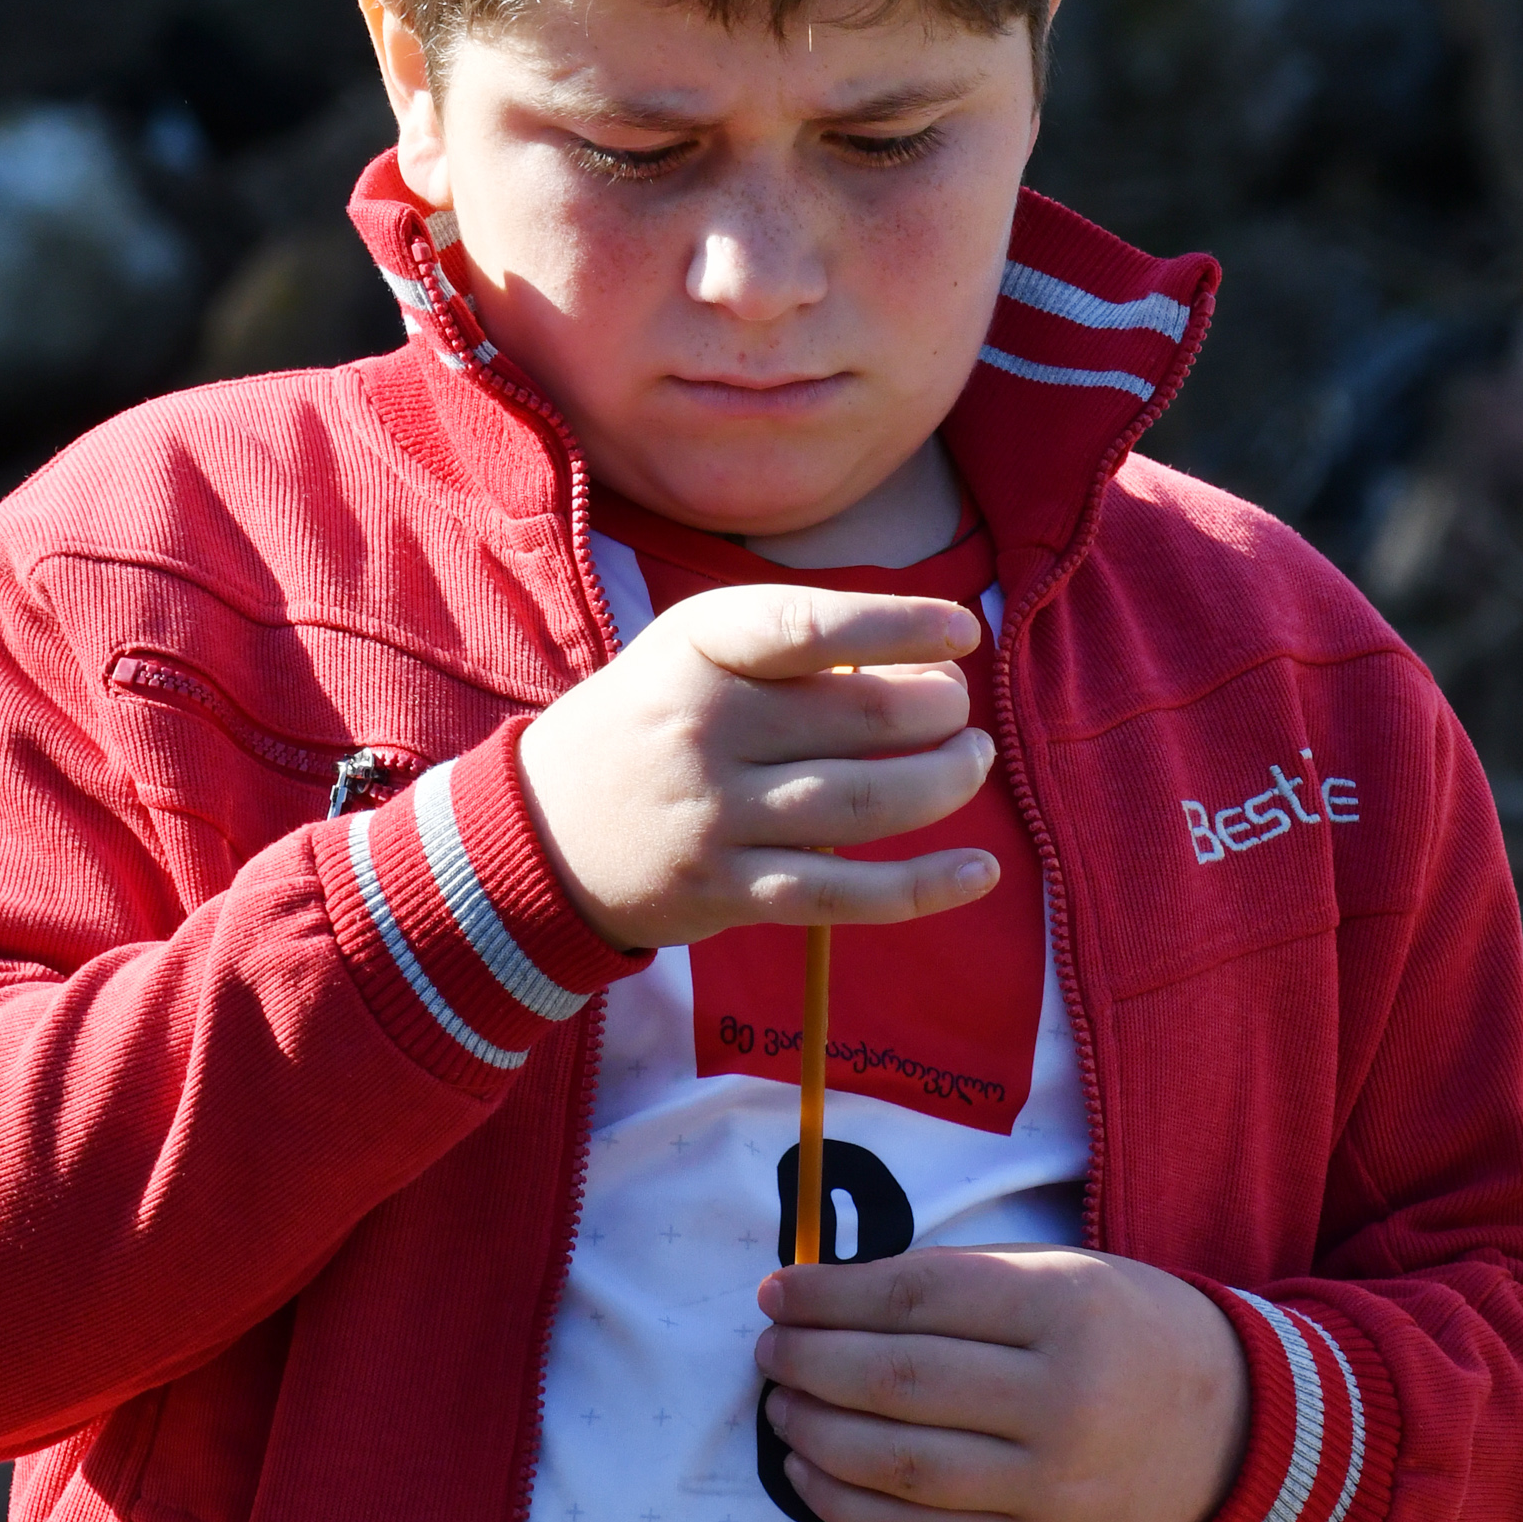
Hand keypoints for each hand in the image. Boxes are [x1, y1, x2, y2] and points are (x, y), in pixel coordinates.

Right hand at [516, 584, 998, 950]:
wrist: (542, 830)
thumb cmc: (649, 724)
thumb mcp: (691, 654)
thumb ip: (790, 649)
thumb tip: (927, 663)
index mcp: (697, 650)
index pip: (811, 627)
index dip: (900, 626)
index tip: (963, 631)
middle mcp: (705, 729)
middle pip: (859, 718)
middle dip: (937, 710)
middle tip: (958, 708)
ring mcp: (717, 817)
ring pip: (866, 804)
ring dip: (945, 782)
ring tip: (972, 760)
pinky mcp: (729, 892)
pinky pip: (846, 895)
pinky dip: (924, 886)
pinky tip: (981, 870)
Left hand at [753, 1246, 1249, 1521]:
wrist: (1234, 1430)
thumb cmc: (1129, 1327)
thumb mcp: (1064, 1272)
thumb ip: (959, 1280)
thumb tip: (831, 1295)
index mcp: (1066, 1308)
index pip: (917, 1299)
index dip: (832, 1296)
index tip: (778, 1290)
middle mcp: (1061, 1400)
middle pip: (900, 1383)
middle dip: (812, 1364)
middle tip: (770, 1349)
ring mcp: (1052, 1485)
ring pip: (902, 1466)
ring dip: (818, 1436)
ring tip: (779, 1407)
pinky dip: (852, 1510)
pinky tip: (810, 1476)